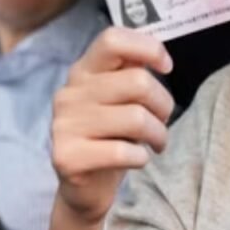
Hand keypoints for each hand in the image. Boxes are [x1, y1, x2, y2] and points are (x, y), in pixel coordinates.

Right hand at [51, 27, 174, 223]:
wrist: (85, 189)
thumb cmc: (111, 137)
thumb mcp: (120, 100)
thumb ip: (132, 73)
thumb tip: (158, 57)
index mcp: (83, 71)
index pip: (112, 39)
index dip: (148, 47)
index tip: (166, 67)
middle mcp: (69, 93)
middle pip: (138, 82)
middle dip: (163, 104)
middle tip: (163, 121)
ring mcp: (64, 125)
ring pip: (136, 118)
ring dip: (158, 134)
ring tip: (156, 143)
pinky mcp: (67, 157)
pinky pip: (123, 152)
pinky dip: (141, 157)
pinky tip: (137, 160)